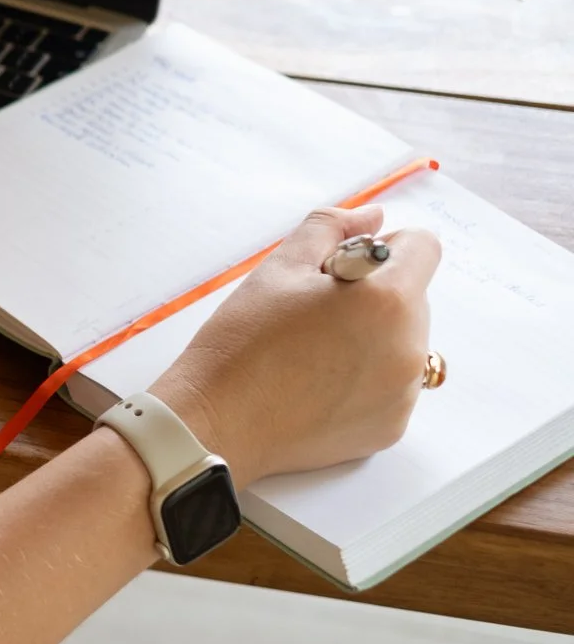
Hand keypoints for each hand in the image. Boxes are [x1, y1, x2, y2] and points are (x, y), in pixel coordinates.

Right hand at [147, 206, 440, 488]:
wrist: (219, 419)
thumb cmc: (242, 340)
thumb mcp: (280, 266)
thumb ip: (331, 227)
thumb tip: (373, 217)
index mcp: (387, 299)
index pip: (423, 248)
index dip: (384, 247)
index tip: (346, 267)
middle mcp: (409, 347)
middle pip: (413, 297)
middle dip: (374, 295)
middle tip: (314, 313)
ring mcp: (404, 393)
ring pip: (403, 342)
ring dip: (372, 337)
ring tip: (313, 353)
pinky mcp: (391, 426)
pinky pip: (392, 386)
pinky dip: (365, 379)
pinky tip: (317, 384)